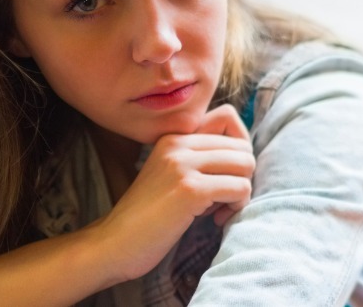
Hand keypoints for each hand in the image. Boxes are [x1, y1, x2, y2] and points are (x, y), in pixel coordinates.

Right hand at [93, 104, 253, 280]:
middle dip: (241, 174)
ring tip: (218, 208)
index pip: (228, 118)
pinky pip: (240, 188)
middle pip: (242, 145)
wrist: (115, 243)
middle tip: (222, 198)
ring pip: (246, 165)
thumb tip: (247, 156)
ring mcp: (182, 165)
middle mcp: (177, 144)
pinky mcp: (190, 190)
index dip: (237, 150)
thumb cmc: (149, 216)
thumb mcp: (172, 175)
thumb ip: (200, 159)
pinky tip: (215, 219)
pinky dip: (236, 206)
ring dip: (241, 192)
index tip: (224, 175)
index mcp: (173, 137)